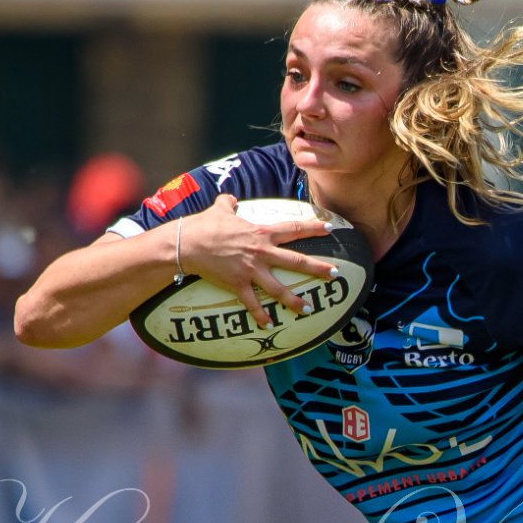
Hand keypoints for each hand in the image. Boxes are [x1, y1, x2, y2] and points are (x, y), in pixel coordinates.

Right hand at [181, 194, 337, 327]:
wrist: (187, 244)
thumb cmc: (204, 225)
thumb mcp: (219, 209)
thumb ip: (228, 202)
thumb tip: (230, 197)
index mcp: (261, 232)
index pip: (293, 228)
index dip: (313, 227)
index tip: (330, 228)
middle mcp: (261, 252)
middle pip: (296, 260)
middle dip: (317, 268)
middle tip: (335, 274)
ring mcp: (251, 270)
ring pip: (279, 288)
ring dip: (294, 300)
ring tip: (308, 309)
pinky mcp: (238, 284)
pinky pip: (252, 303)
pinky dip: (261, 315)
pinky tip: (270, 325)